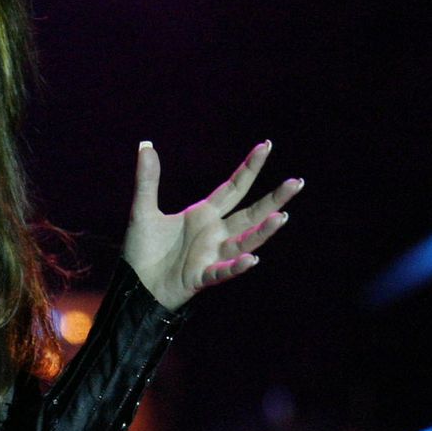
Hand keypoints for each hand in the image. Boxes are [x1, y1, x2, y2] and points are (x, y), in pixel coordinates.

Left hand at [122, 139, 302, 310]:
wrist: (134, 285)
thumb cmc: (142, 250)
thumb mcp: (143, 211)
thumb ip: (147, 180)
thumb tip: (146, 145)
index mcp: (203, 215)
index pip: (233, 188)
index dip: (249, 168)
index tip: (266, 146)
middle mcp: (214, 233)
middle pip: (250, 213)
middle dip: (273, 199)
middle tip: (297, 183)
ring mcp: (211, 255)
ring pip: (244, 241)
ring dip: (263, 231)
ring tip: (281, 217)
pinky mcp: (201, 277)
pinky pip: (222, 271)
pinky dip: (236, 266)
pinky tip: (251, 259)